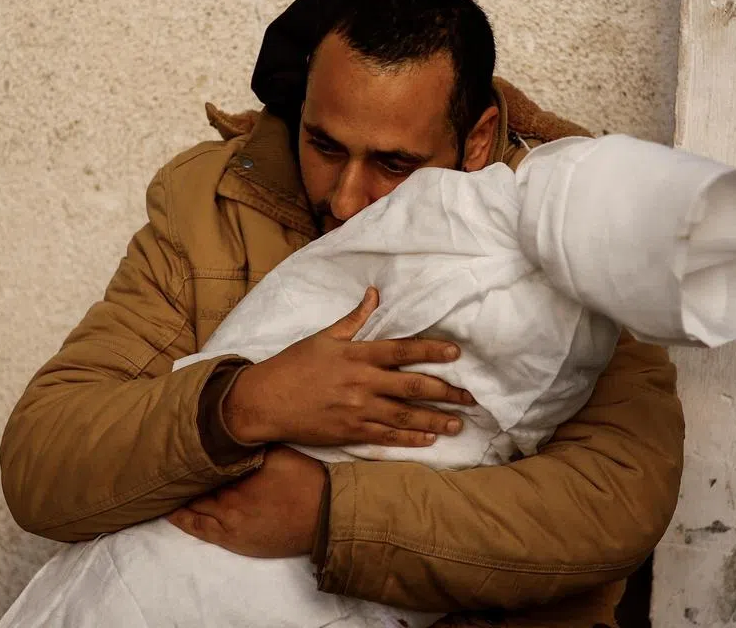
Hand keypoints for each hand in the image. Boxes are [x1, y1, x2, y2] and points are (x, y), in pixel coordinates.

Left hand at [167, 445, 326, 557]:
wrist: (322, 515)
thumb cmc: (305, 480)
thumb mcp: (279, 452)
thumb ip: (254, 446)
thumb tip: (232, 433)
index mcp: (241, 470)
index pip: (205, 461)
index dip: (190, 453)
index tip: (176, 443)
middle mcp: (229, 495)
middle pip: (197, 482)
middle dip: (182, 473)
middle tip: (160, 462)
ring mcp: (228, 519)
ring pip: (194, 504)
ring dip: (179, 495)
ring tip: (160, 485)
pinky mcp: (232, 538)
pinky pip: (199, 528)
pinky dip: (182, 519)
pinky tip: (169, 512)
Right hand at [222, 287, 473, 446]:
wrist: (264, 402)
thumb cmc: (293, 365)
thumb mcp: (323, 337)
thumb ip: (354, 319)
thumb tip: (374, 294)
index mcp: (356, 355)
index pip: (402, 350)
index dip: (431, 351)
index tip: (456, 353)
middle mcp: (361, 383)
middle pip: (412, 387)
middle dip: (445, 391)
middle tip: (470, 395)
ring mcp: (357, 411)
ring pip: (405, 416)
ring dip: (435, 420)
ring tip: (458, 423)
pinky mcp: (350, 433)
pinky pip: (387, 438)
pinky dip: (410, 439)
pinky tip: (429, 439)